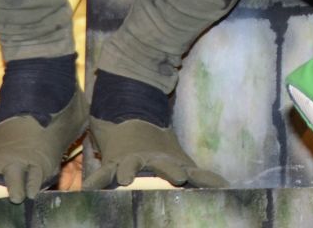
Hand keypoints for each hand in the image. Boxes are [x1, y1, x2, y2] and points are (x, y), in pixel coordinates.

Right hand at [79, 118, 225, 188]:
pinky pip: (100, 175)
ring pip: (125, 167)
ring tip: (125, 179)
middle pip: (155, 165)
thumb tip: (226, 187)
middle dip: (162, 170)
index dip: (179, 171)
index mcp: (165, 161)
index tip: (184, 177)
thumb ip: (201, 176)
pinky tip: (85, 190)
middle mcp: (146, 161)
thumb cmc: (160, 152)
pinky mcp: (109, 166)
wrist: (132, 122)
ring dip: (126, 172)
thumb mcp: (181, 161)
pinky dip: (94, 182)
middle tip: (170, 177)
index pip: (174, 167)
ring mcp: (127, 163)